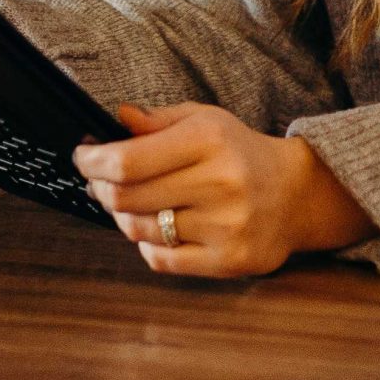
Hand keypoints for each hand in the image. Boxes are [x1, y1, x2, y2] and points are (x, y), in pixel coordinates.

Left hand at [72, 102, 375, 277]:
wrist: (296, 193)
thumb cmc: (240, 153)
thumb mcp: (205, 121)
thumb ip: (158, 121)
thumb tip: (116, 119)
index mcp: (210, 140)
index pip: (128, 161)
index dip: (92, 163)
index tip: (83, 158)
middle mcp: (220, 182)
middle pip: (126, 198)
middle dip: (100, 189)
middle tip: (99, 182)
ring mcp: (226, 226)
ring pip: (139, 231)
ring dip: (123, 217)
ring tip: (132, 204)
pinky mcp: (229, 260)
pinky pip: (161, 259)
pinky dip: (148, 245)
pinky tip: (158, 228)